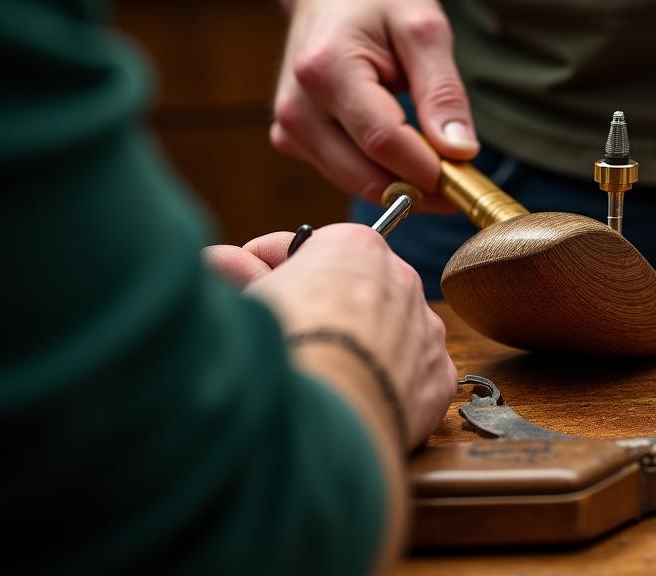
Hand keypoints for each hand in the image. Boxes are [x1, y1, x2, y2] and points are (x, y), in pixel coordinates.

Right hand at [205, 225, 456, 447]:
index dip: (272, 262)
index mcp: (356, 246)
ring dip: (361, 343)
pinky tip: (360, 397)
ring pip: (389, 330)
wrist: (328, 409)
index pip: (311, 247)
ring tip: (323, 371)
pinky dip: (390, 384)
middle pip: (354, 287)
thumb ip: (243, 274)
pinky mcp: (438, 378)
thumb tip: (217, 259)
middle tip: (284, 328)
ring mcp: (425, 329)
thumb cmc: (285, 344)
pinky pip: (413, 374)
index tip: (248, 276)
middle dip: (321, 302)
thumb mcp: (251, 297)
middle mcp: (401, 280)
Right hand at [271, 0, 476, 208]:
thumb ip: (443, 91)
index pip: (383, 142)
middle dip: (420, 187)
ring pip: (356, 183)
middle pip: (366, 175)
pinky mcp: (291, 139)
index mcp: (326, 70)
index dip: (429, 170)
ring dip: (401, 184)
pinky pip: (344, 175)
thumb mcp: (424, 29)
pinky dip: (379, 174)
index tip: (468, 178)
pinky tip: (401, 146)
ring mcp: (288, 127)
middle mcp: (296, 106)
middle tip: (462, 179)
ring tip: (435, 156)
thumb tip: (460, 152)